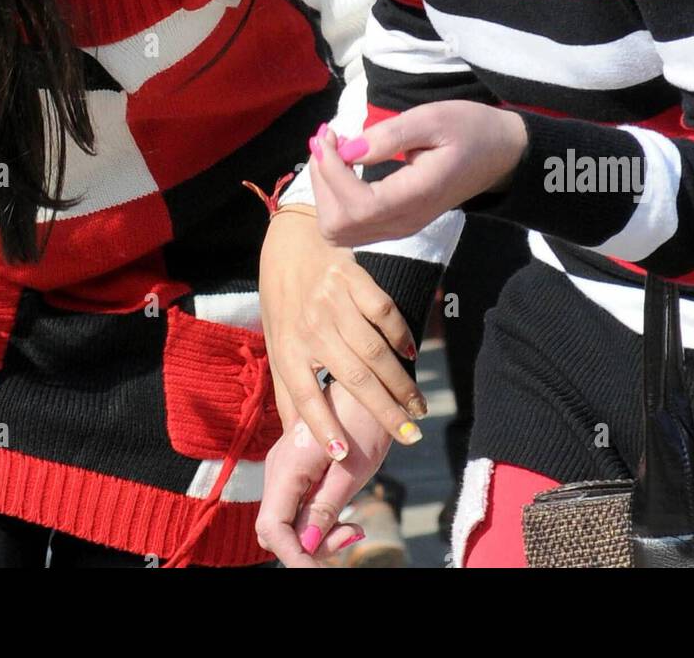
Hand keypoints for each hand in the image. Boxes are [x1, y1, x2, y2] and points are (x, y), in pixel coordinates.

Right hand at [256, 382, 391, 567]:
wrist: (369, 382)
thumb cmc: (365, 420)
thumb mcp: (351, 470)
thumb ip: (325, 509)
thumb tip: (307, 546)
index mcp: (286, 466)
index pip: (271, 527)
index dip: (292, 556)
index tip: (318, 571)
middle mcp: (278, 468)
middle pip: (277, 528)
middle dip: (309, 547)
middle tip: (352, 536)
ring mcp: (286, 468)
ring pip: (288, 520)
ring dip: (318, 535)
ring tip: (355, 528)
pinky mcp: (298, 469)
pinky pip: (299, 507)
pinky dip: (320, 521)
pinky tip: (347, 518)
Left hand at [259, 206, 427, 454]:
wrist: (291, 238)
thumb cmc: (284, 299)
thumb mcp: (276, 344)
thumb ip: (288, 391)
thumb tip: (294, 440)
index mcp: (288, 348)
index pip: (304, 395)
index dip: (321, 426)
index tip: (342, 454)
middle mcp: (310, 327)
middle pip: (352, 378)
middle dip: (384, 411)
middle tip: (408, 437)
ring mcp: (332, 301)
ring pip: (374, 350)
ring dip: (400, 382)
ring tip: (417, 406)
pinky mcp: (353, 278)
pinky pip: (383, 312)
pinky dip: (400, 335)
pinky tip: (411, 354)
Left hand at [311, 102, 528, 247]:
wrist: (501, 155)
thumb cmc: (470, 130)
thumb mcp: (433, 119)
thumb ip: (390, 136)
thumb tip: (349, 150)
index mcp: (416, 196)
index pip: (356, 206)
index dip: (331, 173)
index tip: (329, 135)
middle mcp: (405, 222)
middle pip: (339, 226)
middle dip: (322, 181)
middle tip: (327, 140)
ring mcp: (400, 228)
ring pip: (339, 231)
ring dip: (324, 191)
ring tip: (332, 152)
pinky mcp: (395, 224)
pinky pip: (351, 226)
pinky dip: (335, 198)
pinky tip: (343, 166)